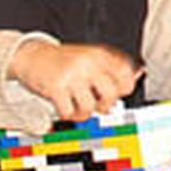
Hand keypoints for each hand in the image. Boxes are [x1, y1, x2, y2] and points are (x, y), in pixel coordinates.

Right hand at [10, 41, 141, 121]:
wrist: (30, 55)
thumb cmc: (64, 61)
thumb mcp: (90, 58)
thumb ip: (112, 67)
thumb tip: (140, 73)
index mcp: (99, 54)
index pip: (126, 73)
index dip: (124, 88)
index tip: (116, 93)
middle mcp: (88, 62)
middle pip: (112, 93)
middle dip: (106, 105)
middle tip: (96, 105)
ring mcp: (71, 74)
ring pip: (90, 106)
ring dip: (84, 114)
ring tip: (78, 109)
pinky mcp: (55, 87)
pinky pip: (70, 111)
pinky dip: (69, 116)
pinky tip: (66, 110)